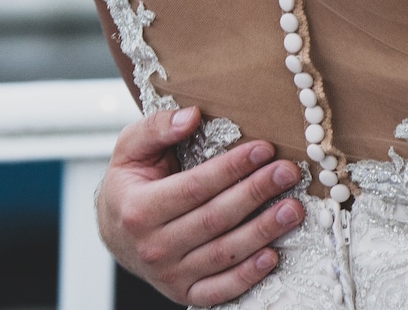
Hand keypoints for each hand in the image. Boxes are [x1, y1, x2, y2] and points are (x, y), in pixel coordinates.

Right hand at [96, 106, 301, 305]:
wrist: (114, 231)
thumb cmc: (130, 185)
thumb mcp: (131, 149)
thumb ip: (157, 128)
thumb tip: (191, 115)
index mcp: (139, 209)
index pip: (194, 187)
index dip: (231, 168)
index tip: (264, 149)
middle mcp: (153, 246)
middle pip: (214, 219)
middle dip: (256, 193)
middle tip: (288, 172)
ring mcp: (169, 274)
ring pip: (223, 254)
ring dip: (263, 231)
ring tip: (293, 209)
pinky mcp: (184, 292)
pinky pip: (219, 290)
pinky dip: (246, 277)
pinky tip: (272, 256)